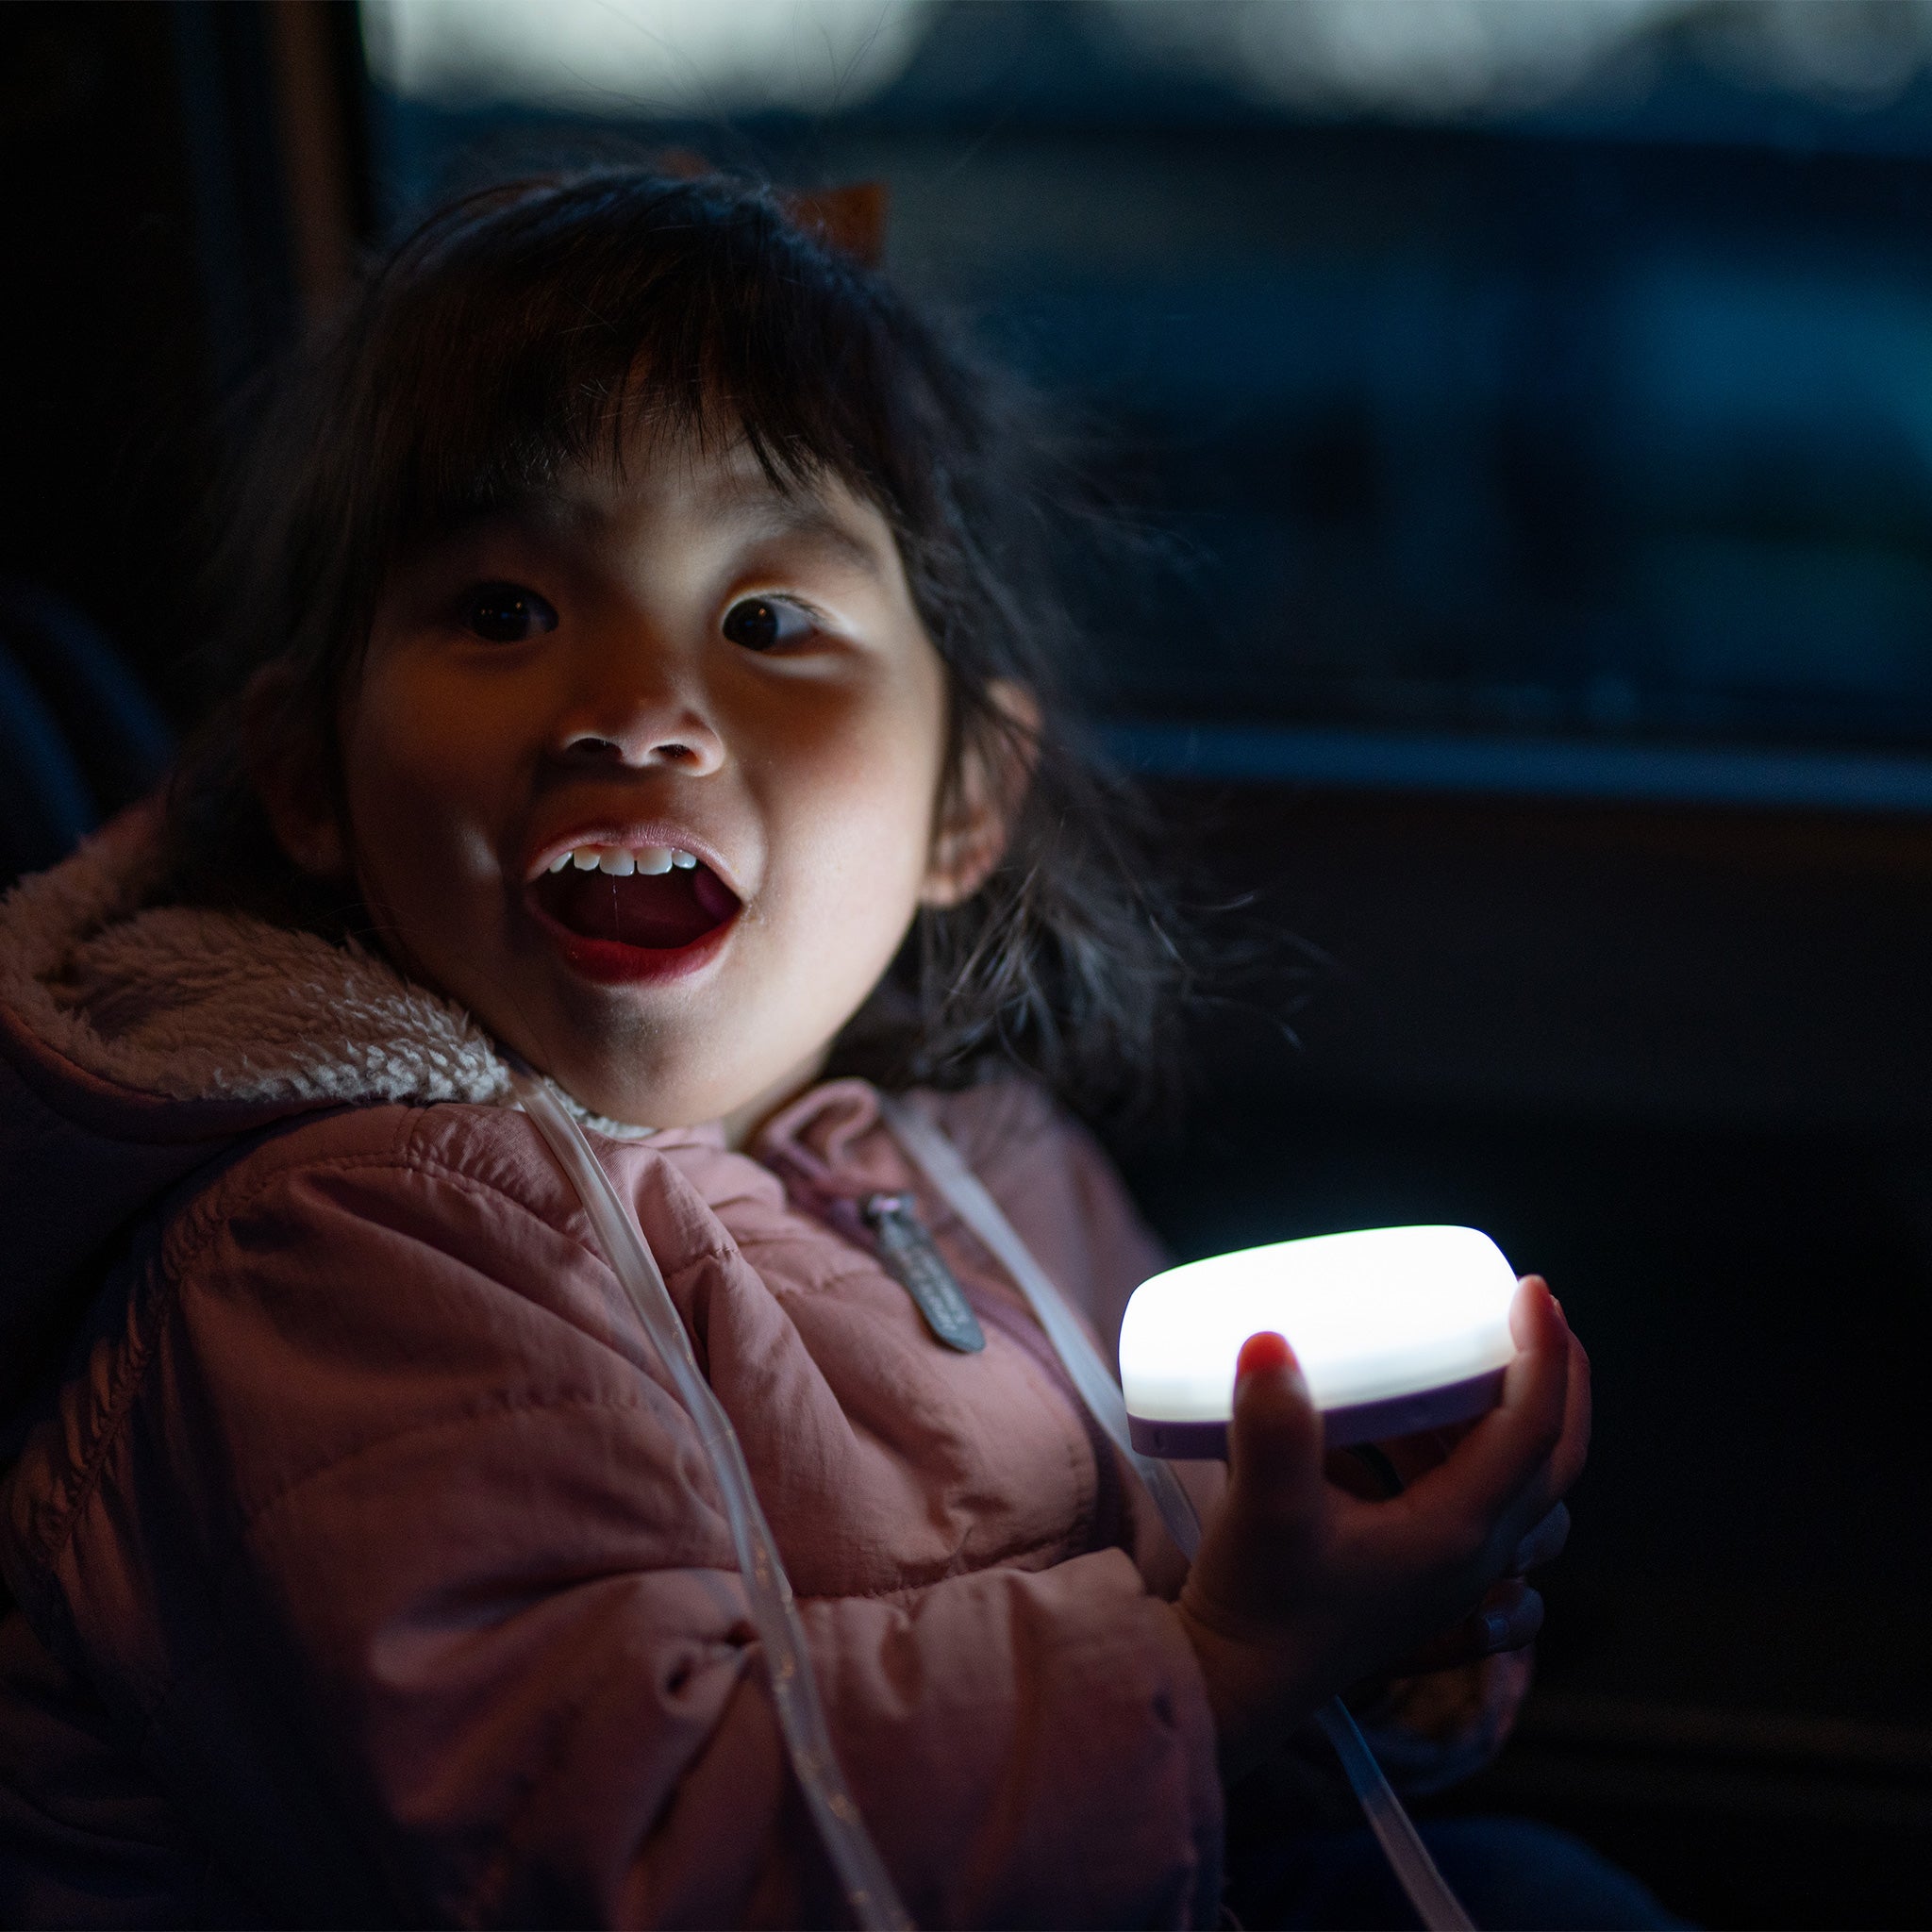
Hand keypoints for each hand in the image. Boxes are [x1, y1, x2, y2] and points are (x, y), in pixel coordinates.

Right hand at [1172, 1276, 1588, 1780]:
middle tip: (1537, 1311)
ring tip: (1481, 1360)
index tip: (1530, 1288)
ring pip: (1529, 1489)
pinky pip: (1490, 1510)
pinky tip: (1433, 1431)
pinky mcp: (1421, 1578)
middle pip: (1557, 1461)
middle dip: (1560, 1380)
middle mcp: (1472, 1559)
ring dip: (1522, 1419)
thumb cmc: (1257, 1607)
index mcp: (1458, 1537)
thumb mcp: (1263, 1511)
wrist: (1233, 1685)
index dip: (1543, 1354)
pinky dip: (1484, 1457)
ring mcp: (1452, 1575)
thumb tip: (1269, 1340)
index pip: (1533, 1432)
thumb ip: (1270, 1428)